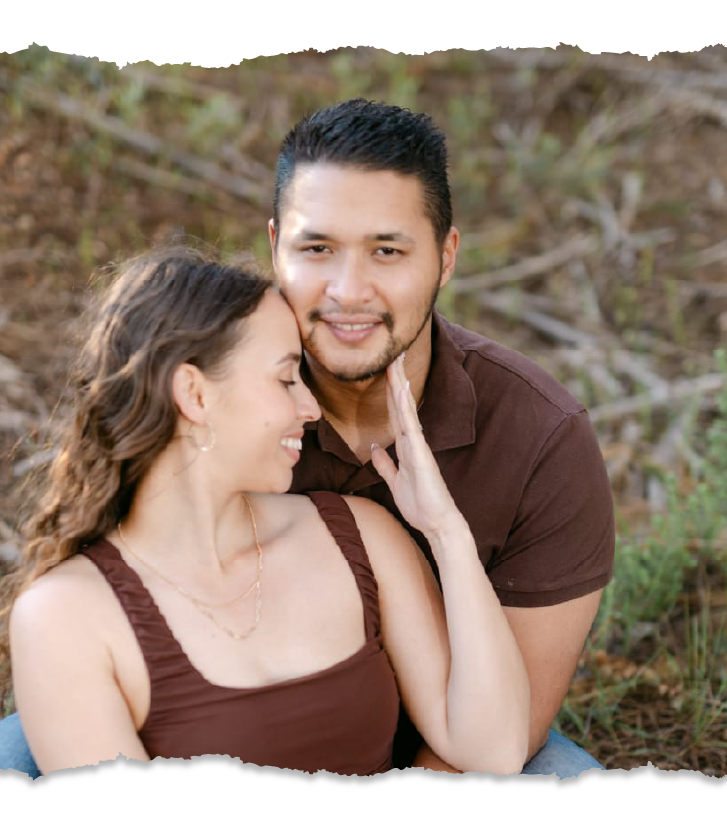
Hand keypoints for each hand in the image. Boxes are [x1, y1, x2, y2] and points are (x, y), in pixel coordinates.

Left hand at [370, 354, 461, 539]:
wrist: (437, 523)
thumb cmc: (420, 505)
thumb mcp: (395, 482)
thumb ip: (385, 465)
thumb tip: (374, 449)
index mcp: (406, 447)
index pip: (395, 413)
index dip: (388, 392)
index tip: (384, 370)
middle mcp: (413, 441)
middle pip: (400, 405)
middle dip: (395, 380)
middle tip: (392, 353)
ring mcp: (418, 446)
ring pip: (406, 410)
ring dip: (400, 386)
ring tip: (395, 362)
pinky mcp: (421, 455)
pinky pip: (411, 426)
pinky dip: (406, 407)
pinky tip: (401, 390)